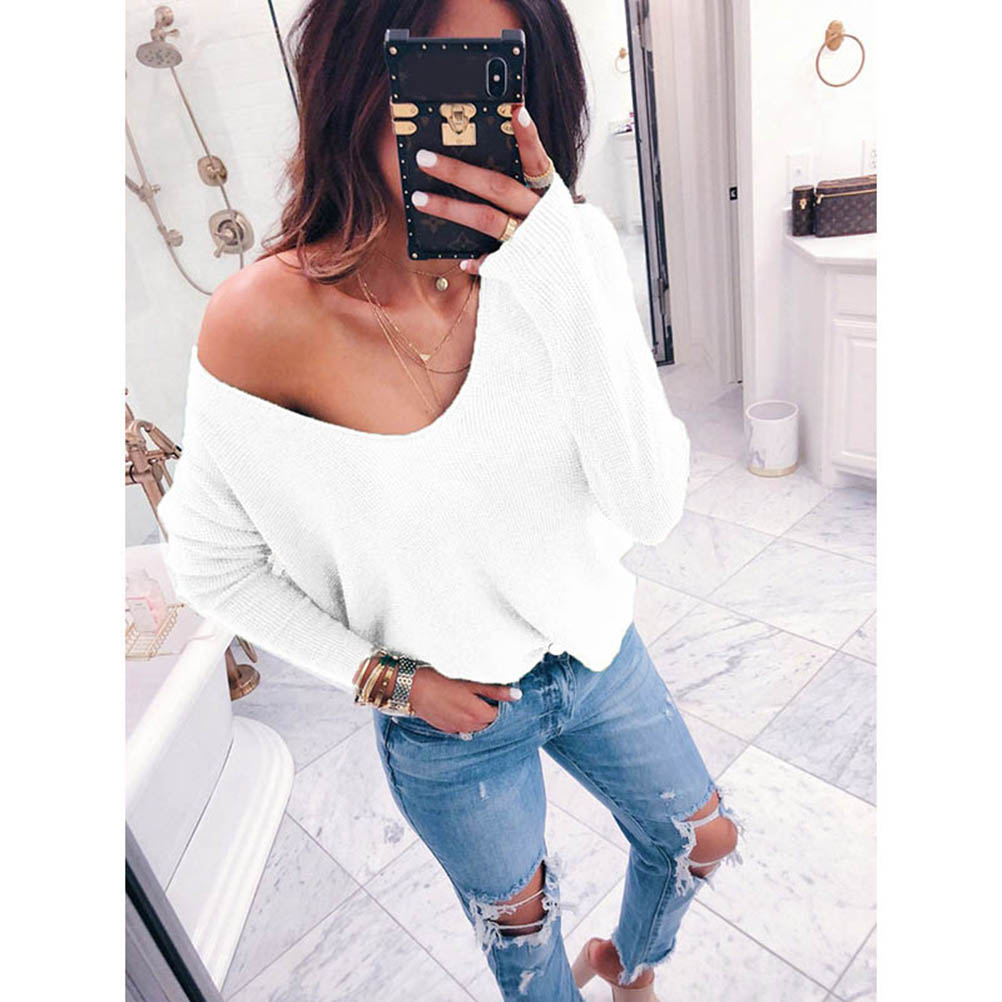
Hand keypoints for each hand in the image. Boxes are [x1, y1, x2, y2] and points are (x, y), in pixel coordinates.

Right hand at [408, 665, 522, 733]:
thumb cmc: (441, 681)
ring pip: (475, 728)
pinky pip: (461, 728)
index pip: (498, 715)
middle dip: (490, 712)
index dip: (500, 705)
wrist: (412, 688)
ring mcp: (456, 729)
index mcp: (478, 714)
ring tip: (474, 701)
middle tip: (488, 697)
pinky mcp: (445, 728)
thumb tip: (516, 695)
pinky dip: (465, 720)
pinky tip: (460, 707)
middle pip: (488, 723)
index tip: (499, 695)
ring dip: (478, 718)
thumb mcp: (471, 683)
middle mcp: (468, 726)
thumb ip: (495, 691)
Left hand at [410, 102, 551, 275]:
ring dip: (451, 209)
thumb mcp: (543, 199)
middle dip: (458, 171)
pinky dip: (479, 260)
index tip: (515, 110)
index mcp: (547, 192)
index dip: (528, 137)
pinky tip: (463, 260)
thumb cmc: (548, 226)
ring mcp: (529, 238)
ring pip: (486, 219)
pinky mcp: (520, 263)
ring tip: (418, 198)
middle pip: (497, 186)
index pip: (537, 160)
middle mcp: (538, 212)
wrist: (572, 272)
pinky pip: (495, 262)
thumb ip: (521, 177)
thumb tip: (492, 143)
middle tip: (424, 158)